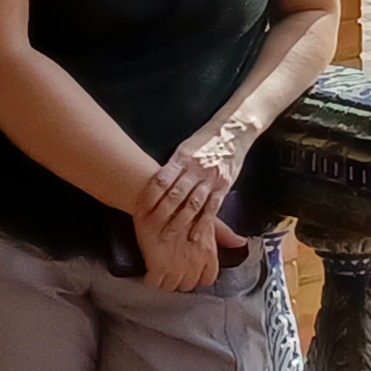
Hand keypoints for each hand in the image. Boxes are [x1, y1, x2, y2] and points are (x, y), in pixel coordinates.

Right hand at [133, 205, 245, 293]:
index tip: (193, 271)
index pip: (208, 278)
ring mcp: (175, 266)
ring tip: (162, 271)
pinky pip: (154, 283)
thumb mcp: (209, 219)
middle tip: (175, 270)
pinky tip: (151, 270)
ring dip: (167, 280)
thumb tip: (240, 243)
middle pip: (189, 285)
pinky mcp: (156, 265)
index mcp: (208, 252)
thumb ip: (224, 235)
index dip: (199, 276)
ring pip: (171, 286)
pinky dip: (152, 279)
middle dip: (182, 279)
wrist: (159, 199)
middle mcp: (194, 262)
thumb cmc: (183, 206)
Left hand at [138, 124, 247, 240]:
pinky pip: (212, 209)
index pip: (162, 180)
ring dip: (179, 222)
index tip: (139, 211)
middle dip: (161, 213)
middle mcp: (196, 169)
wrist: (232, 133)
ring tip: (168, 236)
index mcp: (183, 158)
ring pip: (193, 204)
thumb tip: (154, 183)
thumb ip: (172, 166)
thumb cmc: (204, 141)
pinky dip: (203, 224)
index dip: (150, 197)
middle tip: (149, 229)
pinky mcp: (223, 187)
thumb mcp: (184, 148)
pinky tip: (194, 236)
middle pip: (176, 194)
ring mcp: (211, 179)